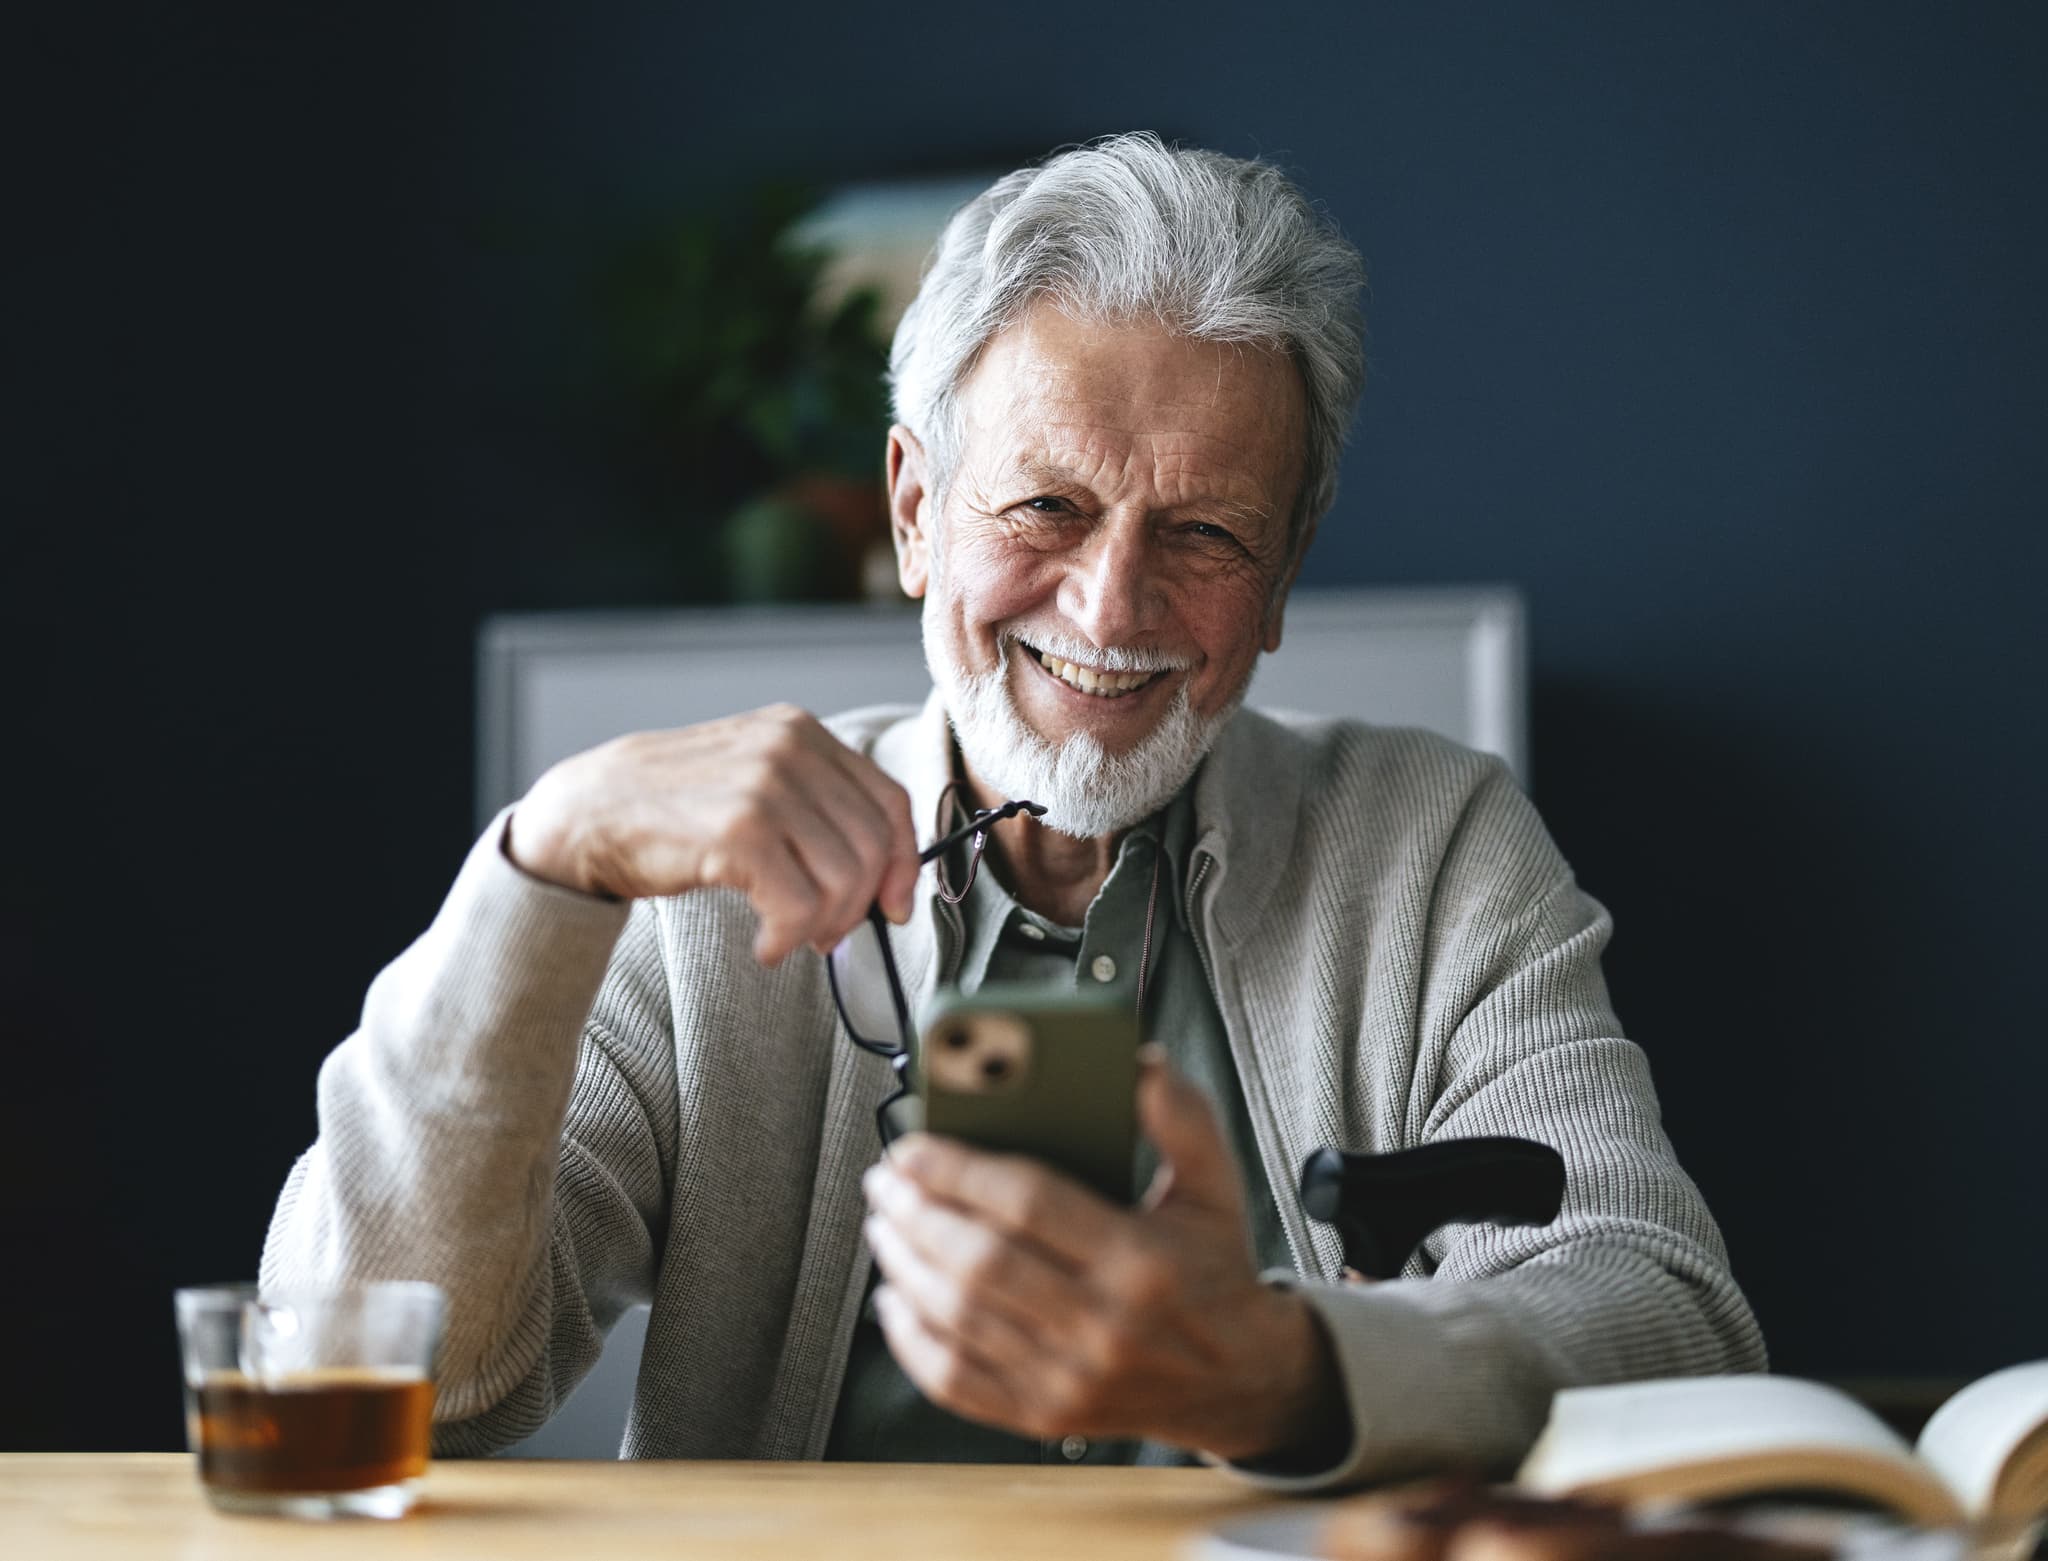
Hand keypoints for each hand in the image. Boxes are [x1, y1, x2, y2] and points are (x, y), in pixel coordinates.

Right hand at [505, 704, 919, 962]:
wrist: (588, 814)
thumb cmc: (675, 809)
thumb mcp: (755, 779)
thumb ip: (816, 806)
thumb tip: (884, 874)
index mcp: (802, 731)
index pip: (890, 800)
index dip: (904, 862)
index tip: (895, 905)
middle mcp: (790, 748)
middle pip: (873, 845)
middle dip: (860, 905)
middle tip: (827, 935)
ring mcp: (764, 786)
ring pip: (844, 879)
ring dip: (823, 926)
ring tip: (790, 939)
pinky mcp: (737, 831)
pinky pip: (799, 904)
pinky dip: (789, 938)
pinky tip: (765, 945)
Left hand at [860, 1053, 1348, 1462]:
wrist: (1241, 1379)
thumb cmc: (1215, 1272)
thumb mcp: (1217, 1185)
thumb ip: (1182, 1117)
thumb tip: (1140, 1065)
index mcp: (1143, 1261)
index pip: (1028, 1204)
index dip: (958, 1170)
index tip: (914, 1146)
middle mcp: (1104, 1326)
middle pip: (980, 1262)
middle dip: (917, 1213)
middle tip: (887, 1179)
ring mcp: (1071, 1379)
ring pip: (958, 1317)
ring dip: (905, 1264)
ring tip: (885, 1222)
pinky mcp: (1046, 1416)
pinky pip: (957, 1381)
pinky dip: (911, 1339)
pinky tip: (895, 1298)